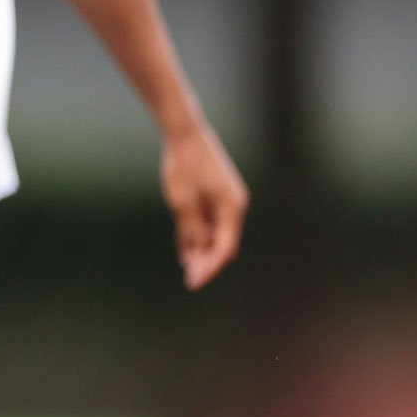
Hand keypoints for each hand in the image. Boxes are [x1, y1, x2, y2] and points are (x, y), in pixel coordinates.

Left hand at [160, 123, 246, 288]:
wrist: (185, 134)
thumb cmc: (184, 167)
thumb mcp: (183, 204)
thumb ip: (192, 230)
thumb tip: (199, 253)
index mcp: (233, 209)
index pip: (225, 249)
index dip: (210, 268)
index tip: (193, 282)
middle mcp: (233, 206)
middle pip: (222, 243)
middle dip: (207, 262)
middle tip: (190, 279)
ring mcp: (225, 199)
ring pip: (215, 233)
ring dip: (202, 250)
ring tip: (188, 268)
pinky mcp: (214, 194)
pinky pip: (208, 221)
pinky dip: (198, 235)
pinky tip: (186, 250)